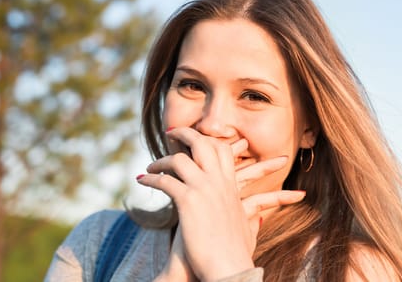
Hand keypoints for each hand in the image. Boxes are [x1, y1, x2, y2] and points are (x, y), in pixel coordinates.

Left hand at [139, 127, 305, 280]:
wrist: (229, 268)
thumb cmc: (237, 253)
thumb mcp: (248, 229)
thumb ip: (253, 218)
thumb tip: (259, 217)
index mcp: (231, 186)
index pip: (221, 150)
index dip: (207, 140)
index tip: (193, 140)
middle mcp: (218, 183)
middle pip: (202, 144)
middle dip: (185, 134)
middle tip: (171, 133)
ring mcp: (203, 190)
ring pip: (180, 160)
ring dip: (161, 160)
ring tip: (150, 166)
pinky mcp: (188, 202)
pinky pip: (165, 181)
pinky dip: (151, 178)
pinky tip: (141, 181)